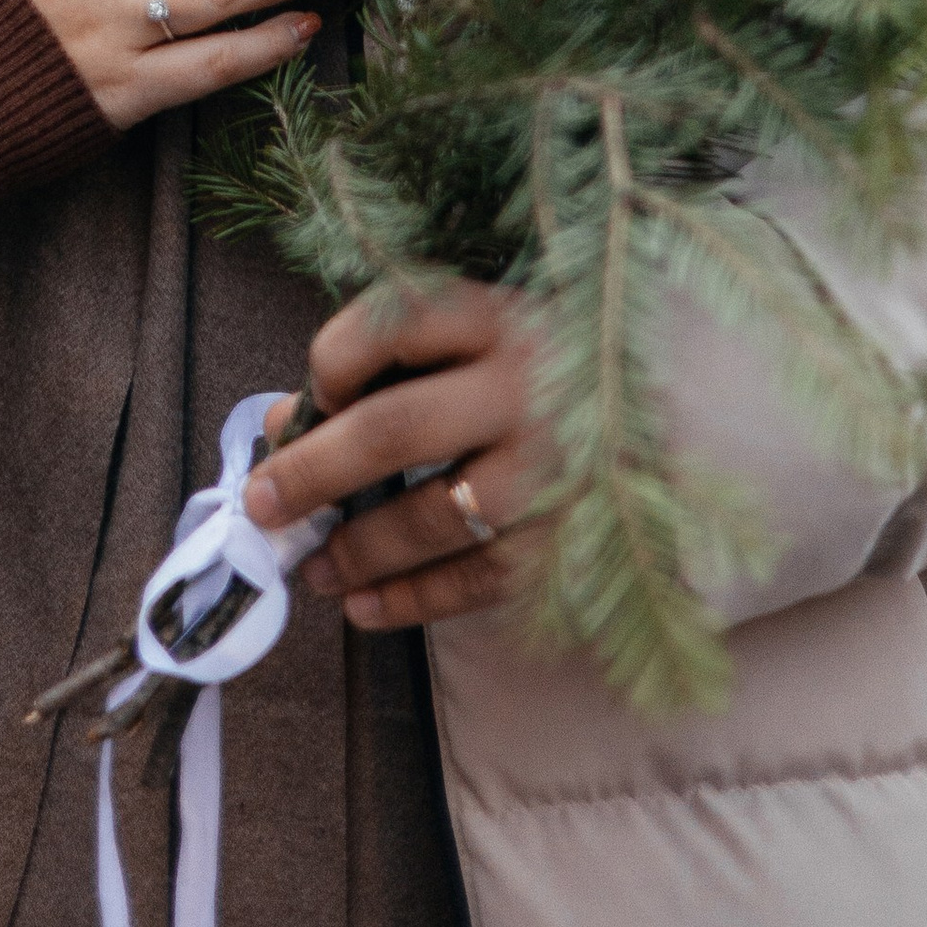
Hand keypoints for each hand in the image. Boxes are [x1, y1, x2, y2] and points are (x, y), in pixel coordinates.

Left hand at [242, 278, 546, 633]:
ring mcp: (554, 467)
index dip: (333, 362)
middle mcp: (527, 387)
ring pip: (433, 518)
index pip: (393, 323)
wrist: (665, 420)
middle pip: (395, 430)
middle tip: (261, 507)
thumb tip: (282, 425)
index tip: (308, 400)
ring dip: (357, 552)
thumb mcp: (470, 344)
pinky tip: (366, 608)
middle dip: (312, 474)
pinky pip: (479, 579)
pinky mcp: (572, 536)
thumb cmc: (537, 375)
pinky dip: (413, 600)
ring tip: (313, 571)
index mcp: (496, 318)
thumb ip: (380, 369)